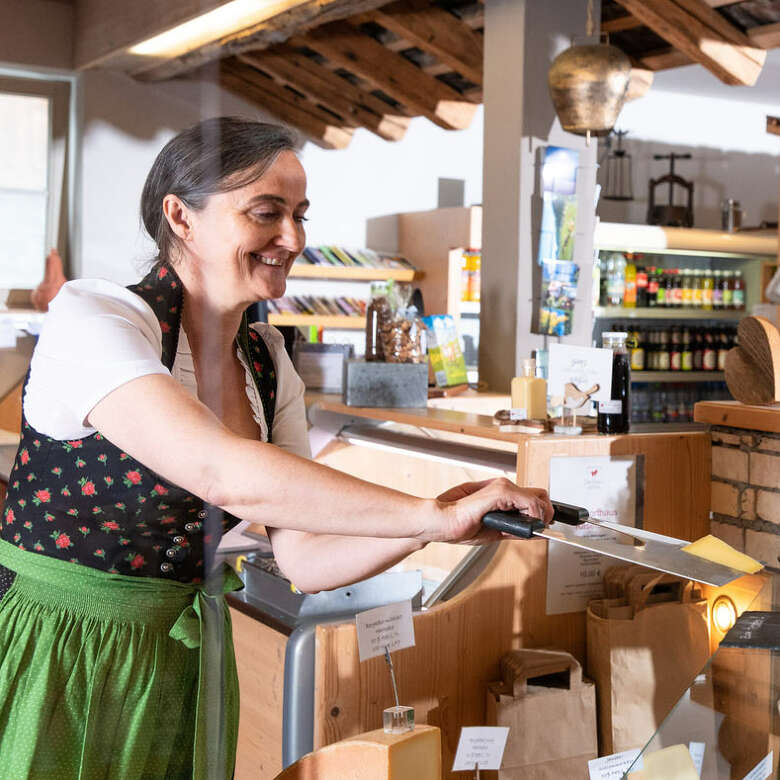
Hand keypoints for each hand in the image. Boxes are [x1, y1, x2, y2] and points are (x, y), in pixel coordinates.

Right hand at [430, 478, 553, 544]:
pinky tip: (529, 525)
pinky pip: (529, 503)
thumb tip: (534, 532)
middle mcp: (502, 486)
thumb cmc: (459, 525)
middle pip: (540, 493)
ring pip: (539, 497)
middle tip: (542, 527)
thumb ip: (514, 528)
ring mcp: (501, 487)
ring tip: (535, 528)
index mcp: (499, 493)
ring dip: (542, 515)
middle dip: (546, 512)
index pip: (531, 496)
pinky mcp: (499, 492)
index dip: (541, 511)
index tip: (543, 525)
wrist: (442, 522)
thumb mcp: (494, 530)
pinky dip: (534, 516)